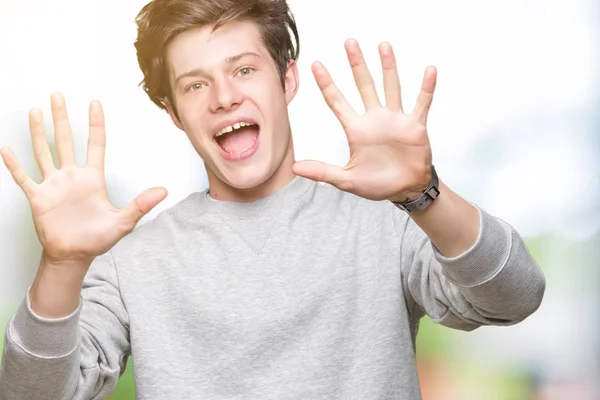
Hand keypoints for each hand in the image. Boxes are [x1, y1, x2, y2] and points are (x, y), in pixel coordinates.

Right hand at [0, 93, 166, 264]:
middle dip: (62, 118)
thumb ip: (141, 205)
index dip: (95, 124)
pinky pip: (24, 177)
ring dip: (38, 132)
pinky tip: (6, 149)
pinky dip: (14, 164)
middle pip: (65, 140)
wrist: (74, 256)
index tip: (94, 103)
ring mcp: (53, 185)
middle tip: (57, 95)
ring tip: (35, 112)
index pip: (95, 144)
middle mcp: (72, 177)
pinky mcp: (38, 198)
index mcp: (93, 179)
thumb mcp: (123, 222)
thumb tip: (164, 191)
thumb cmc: (97, 239)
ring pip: (44, 152)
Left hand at [292, 39, 436, 202]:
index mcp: (356, 130)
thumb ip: (323, 172)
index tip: (316, 65)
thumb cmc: (377, 184)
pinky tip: (429, 71)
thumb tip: (295, 167)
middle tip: (349, 43)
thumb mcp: (346, 180)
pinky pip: (422, 104)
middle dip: (357, 65)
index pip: (337, 102)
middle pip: (364, 86)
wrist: (406, 190)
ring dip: (388, 67)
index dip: (327, 84)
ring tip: (383, 46)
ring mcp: (396, 120)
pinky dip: (426, 88)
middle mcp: (375, 119)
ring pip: (391, 87)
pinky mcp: (415, 126)